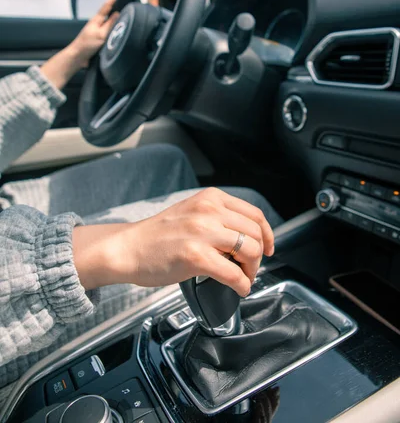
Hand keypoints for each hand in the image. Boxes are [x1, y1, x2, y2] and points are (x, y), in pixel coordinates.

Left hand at [69, 0, 120, 67]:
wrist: (77, 56)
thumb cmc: (87, 45)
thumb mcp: (101, 34)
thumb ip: (110, 24)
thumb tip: (117, 13)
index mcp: (97, 20)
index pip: (106, 6)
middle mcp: (97, 23)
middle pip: (108, 13)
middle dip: (115, 6)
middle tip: (124, 1)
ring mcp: (97, 31)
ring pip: (108, 22)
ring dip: (114, 18)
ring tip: (123, 14)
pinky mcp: (97, 38)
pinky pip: (108, 30)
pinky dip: (113, 27)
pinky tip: (116, 30)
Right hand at [73, 188, 274, 296]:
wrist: (128, 248)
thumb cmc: (157, 235)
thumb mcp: (192, 211)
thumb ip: (217, 217)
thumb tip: (247, 237)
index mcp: (210, 198)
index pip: (254, 214)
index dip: (267, 233)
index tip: (268, 247)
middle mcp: (209, 211)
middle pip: (256, 233)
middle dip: (260, 255)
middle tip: (250, 268)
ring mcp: (202, 233)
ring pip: (250, 251)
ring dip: (252, 270)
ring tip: (243, 277)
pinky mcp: (196, 257)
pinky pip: (234, 274)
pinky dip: (242, 285)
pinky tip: (238, 288)